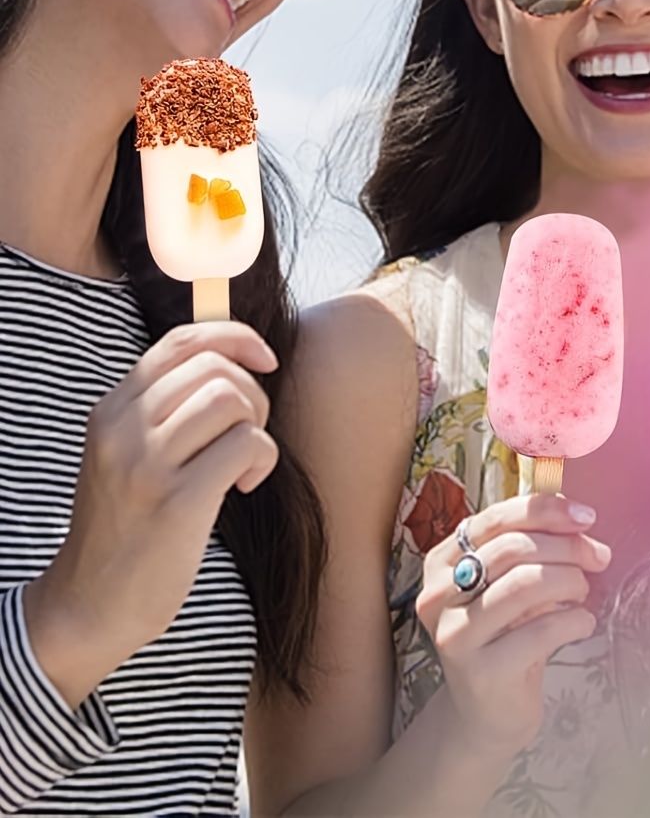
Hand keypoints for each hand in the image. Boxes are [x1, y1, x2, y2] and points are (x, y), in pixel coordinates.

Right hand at [26, 321, 279, 706]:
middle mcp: (122, 430)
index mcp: (110, 411)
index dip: (235, 337)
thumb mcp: (129, 453)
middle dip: (252, 392)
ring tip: (243, 462)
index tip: (265, 359)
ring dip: (257, 426)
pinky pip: (247, 443)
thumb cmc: (129, 523)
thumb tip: (237, 353)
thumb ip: (166, 406)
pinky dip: (262, 459)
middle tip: (247, 434)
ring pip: (233, 398)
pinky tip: (245, 486)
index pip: (182, 342)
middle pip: (216, 367)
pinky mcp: (177, 502)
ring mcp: (146, 465)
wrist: (90, 605)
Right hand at [416, 494, 609, 757]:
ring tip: (583, 592)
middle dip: (567, 547)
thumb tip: (578, 518)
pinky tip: (583, 624)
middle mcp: (437, 596)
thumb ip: (533, 545)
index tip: (586, 516)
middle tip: (599, 557)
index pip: (496, 519)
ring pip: (526, 584)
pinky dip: (575, 620)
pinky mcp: (480, 673)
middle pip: (513, 549)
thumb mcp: (511, 582)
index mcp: (442, 562)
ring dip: (570, 581)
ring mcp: (455, 635)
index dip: (545, 511)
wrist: (489, 710)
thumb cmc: (506, 632)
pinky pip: (542, 631)